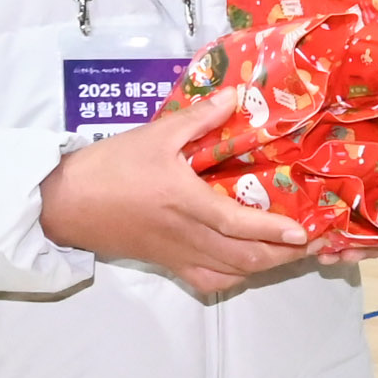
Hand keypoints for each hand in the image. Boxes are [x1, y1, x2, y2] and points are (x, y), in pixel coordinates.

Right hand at [39, 96, 307, 298]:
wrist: (64, 204)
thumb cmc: (108, 167)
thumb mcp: (154, 135)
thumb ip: (198, 118)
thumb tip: (234, 96)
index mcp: (185, 202)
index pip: (237, 223)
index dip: (273, 231)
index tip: (303, 231)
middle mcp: (187, 235)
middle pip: (245, 257)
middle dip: (284, 255)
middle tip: (314, 244)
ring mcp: (178, 254)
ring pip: (233, 272)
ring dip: (266, 267)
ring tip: (293, 253)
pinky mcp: (167, 264)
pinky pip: (209, 281)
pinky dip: (236, 277)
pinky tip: (248, 265)